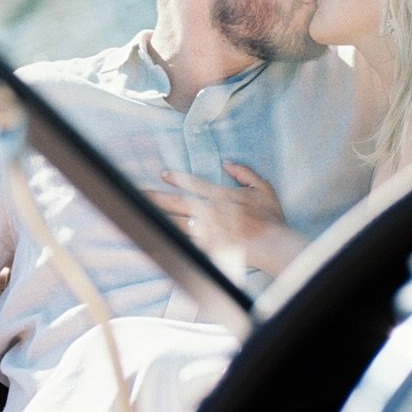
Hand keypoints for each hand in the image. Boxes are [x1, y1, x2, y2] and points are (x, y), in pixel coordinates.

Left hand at [148, 163, 302, 276]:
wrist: (273, 244)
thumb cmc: (270, 218)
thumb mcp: (262, 187)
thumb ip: (244, 172)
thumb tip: (227, 163)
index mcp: (221, 196)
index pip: (194, 184)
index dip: (177, 178)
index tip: (162, 174)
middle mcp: (210, 212)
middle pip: (177, 203)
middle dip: (156, 197)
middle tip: (138, 193)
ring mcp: (207, 232)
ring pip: (176, 223)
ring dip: (158, 217)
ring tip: (141, 214)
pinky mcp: (207, 248)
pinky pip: (185, 243)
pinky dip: (170, 241)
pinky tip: (157, 239)